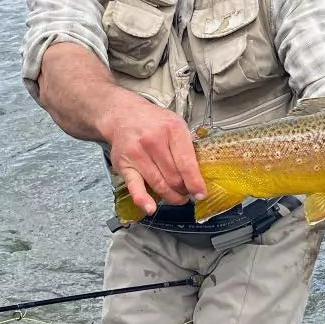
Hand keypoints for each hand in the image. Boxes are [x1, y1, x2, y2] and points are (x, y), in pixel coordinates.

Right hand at [101, 95, 206, 215]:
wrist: (123, 115)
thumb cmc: (154, 122)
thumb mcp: (176, 125)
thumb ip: (187, 147)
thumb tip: (200, 176)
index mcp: (172, 129)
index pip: (186, 164)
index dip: (195, 183)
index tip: (200, 194)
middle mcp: (153, 141)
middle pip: (174, 177)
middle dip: (183, 190)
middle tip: (186, 192)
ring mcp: (137, 153)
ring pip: (159, 185)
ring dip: (171, 197)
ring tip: (176, 197)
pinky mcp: (124, 165)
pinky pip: (135, 187)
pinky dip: (143, 200)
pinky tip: (151, 208)